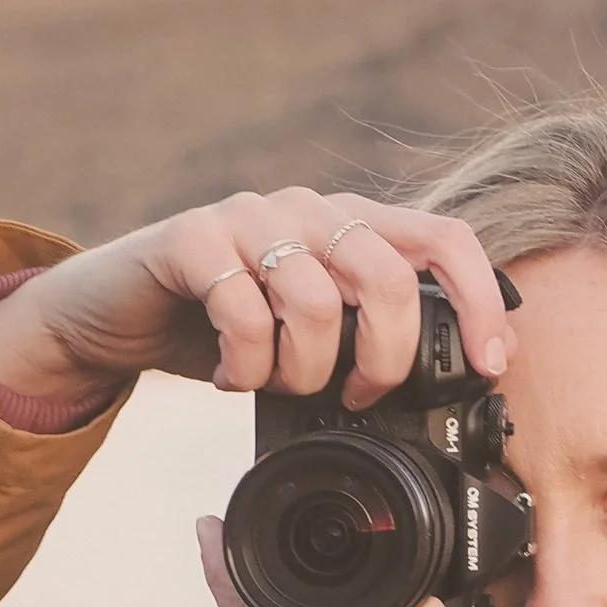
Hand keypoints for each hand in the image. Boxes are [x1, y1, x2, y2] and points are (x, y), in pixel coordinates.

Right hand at [0, 187, 516, 410]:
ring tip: (275, 384)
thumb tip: (443, 389)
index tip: (488, 365)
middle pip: (390, 280)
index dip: (479, 300)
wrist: (118, 312)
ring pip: (317, 305)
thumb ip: (368, 337)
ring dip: (301, 373)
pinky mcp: (193, 238)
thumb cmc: (224, 327)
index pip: (446, 238)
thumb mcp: (312, 334)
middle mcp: (310, 209)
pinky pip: (244, 314)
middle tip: (356, 397)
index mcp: (353, 225)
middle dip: (384, 362)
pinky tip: (227, 376)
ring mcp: (251, 218)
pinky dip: (244, 368)